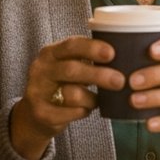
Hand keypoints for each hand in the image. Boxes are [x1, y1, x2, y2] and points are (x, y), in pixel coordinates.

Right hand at [9, 36, 124, 159]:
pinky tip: (85, 109)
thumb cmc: (62, 84)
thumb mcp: (69, 65)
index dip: (92, 48)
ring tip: (97, 100)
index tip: (112, 53)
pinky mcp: (40, 113)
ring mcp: (37, 91)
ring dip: (92, 98)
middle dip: (99, 75)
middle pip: (72, 70)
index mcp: (51, 52)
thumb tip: (123, 57)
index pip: (71, 45)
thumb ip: (87, 59)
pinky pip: (70, 113)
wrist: (35, 114)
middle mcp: (41, 69)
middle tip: (120, 81)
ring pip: (73, 94)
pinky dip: (83, 111)